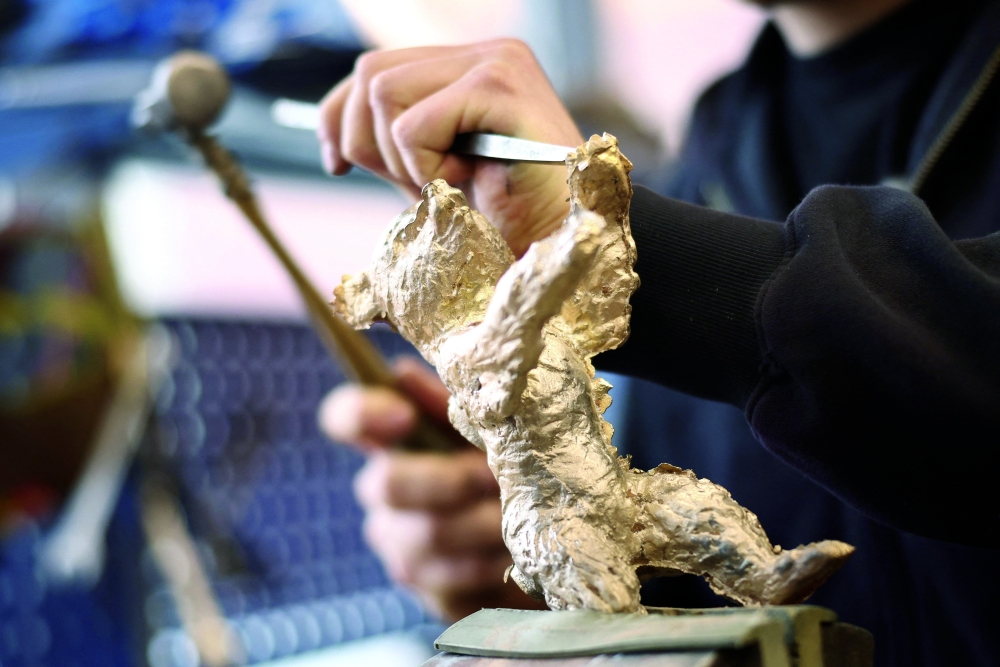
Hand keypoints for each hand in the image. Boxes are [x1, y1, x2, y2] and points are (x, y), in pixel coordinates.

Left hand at [317, 39, 583, 256]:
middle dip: (365, 141)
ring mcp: (495, 61)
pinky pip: (413, 126)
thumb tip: (338, 130)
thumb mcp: (437, 173)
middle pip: (370, 73)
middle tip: (408, 187)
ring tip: (449, 184)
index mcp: (471, 66)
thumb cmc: (508, 220)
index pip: (376, 67)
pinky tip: (464, 183)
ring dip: (402, 159)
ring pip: (383, 92)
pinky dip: (423, 168)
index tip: (334, 164)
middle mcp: (485, 51)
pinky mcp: (499, 86)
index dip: (338, 115)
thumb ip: (398, 142)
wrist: (562, 246)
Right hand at [318, 357, 545, 619]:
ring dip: (481, 523)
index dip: (362, 414)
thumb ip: (451, 404)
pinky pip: (451, 579)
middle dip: (447, 480)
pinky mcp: (431, 592)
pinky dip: (490, 561)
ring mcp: (401, 546)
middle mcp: (384, 494)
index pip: (345, 417)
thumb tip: (402, 373)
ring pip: (425, 536)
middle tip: (493, 477)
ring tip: (517, 513)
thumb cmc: (507, 471)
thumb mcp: (487, 431)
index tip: (403, 418)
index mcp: (394, 441)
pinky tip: (511, 551)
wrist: (544, 546)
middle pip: (384, 484)